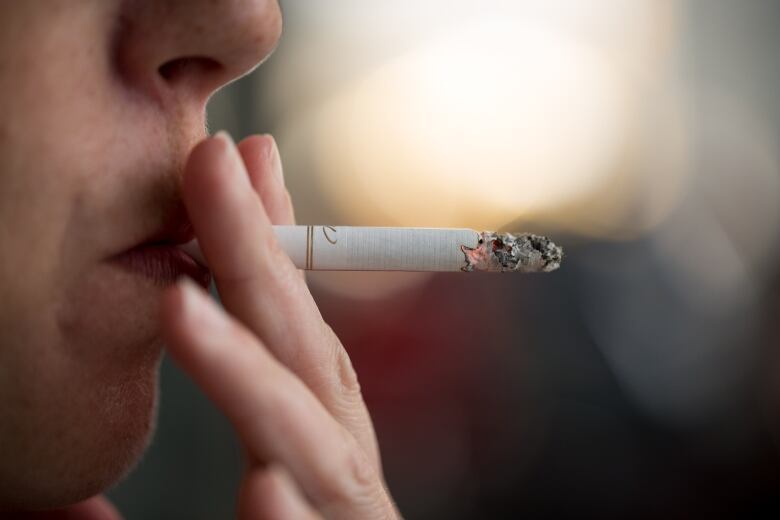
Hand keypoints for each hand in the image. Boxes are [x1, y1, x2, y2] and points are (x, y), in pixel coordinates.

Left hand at [161, 133, 399, 518]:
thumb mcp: (273, 467)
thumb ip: (209, 418)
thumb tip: (129, 384)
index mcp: (317, 432)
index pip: (291, 327)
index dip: (261, 244)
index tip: (231, 163)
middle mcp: (339, 463)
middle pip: (302, 356)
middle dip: (255, 261)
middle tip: (211, 169)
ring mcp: (348, 515)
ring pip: (311, 446)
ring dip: (251, 378)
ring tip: (184, 311)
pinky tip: (262, 494)